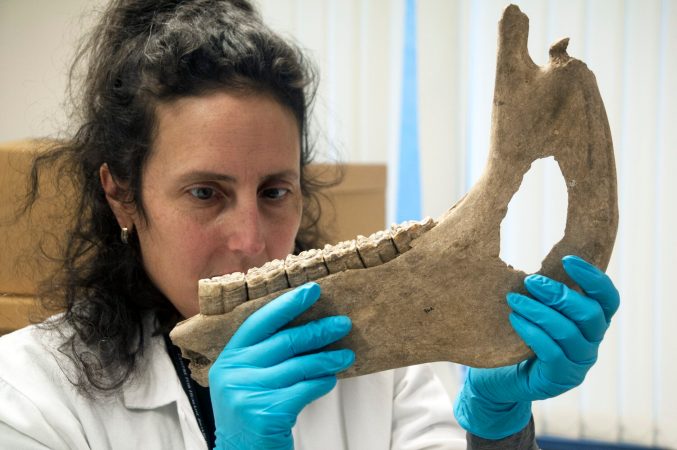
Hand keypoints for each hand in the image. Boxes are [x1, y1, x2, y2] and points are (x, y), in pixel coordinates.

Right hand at [209, 282, 354, 449]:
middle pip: (286, 341)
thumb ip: (264, 355)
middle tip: (343, 324)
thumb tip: (307, 327)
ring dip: (328, 359)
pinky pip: (304, 389)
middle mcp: (234, 372)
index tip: (314, 290)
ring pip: (299, 366)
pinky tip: (331, 379)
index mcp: (229, 358)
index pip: (260, 322)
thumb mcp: (246, 379)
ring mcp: (248, 393)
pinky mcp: (266, 413)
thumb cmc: (250, 412)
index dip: (288, 304)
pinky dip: (322, 383)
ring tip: (347, 356)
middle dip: (318, 331)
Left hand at [453, 255, 619, 439]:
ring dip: (539, 311)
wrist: (503, 378)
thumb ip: (546, 294)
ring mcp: (578, 363)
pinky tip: (514, 319)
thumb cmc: (522, 337)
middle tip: (531, 281)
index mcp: (592, 322)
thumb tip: (534, 269)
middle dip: (559, 294)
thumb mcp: (539, 311)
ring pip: (568, 332)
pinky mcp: (559, 378)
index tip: (567, 260)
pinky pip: (550, 352)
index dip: (593, 278)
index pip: (608, 298)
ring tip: (513, 299)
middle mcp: (592, 342)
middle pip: (590, 314)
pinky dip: (531, 331)